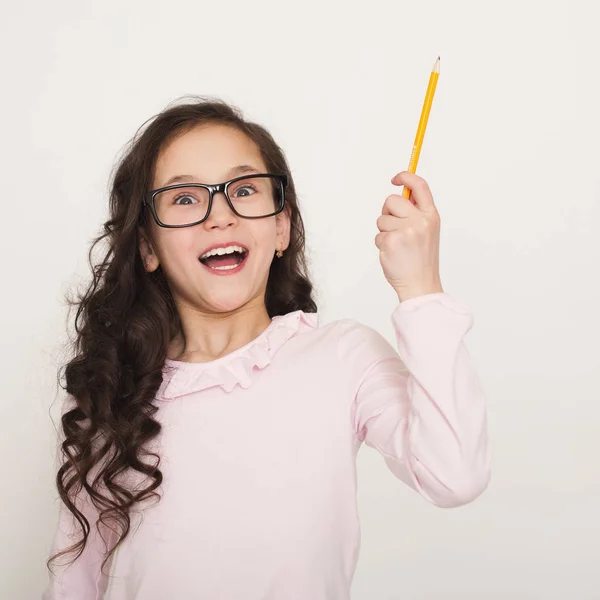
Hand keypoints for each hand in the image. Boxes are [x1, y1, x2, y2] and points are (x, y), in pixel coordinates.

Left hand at [375, 171, 443, 301]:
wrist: (421, 284)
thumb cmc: (421, 259)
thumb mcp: (427, 231)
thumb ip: (416, 213)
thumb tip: (400, 195)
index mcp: (431, 216)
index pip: (419, 186)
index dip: (406, 176)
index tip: (395, 179)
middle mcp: (420, 221)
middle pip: (392, 200)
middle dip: (387, 211)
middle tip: (394, 227)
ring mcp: (405, 231)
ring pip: (381, 219)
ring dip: (384, 231)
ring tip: (397, 246)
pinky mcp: (391, 242)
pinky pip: (378, 235)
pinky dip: (381, 245)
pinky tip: (393, 254)